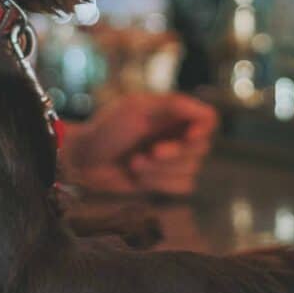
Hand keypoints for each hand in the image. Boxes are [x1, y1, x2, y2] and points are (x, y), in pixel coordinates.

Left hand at [63, 92, 217, 196]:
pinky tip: (137, 174)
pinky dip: (159, 183)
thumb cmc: (107, 128)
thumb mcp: (137, 108)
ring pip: (192, 170)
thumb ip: (174, 105)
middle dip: (175, 154)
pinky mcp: (164, 182)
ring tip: (135, 162)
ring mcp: (172, 160)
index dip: (203, 130)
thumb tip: (207, 112)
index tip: (188, 136)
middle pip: (202, 148)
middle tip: (151, 151)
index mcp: (173, 113)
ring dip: (161, 170)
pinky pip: (181, 187)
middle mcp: (178, 135)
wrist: (84, 160)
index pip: (209, 119)